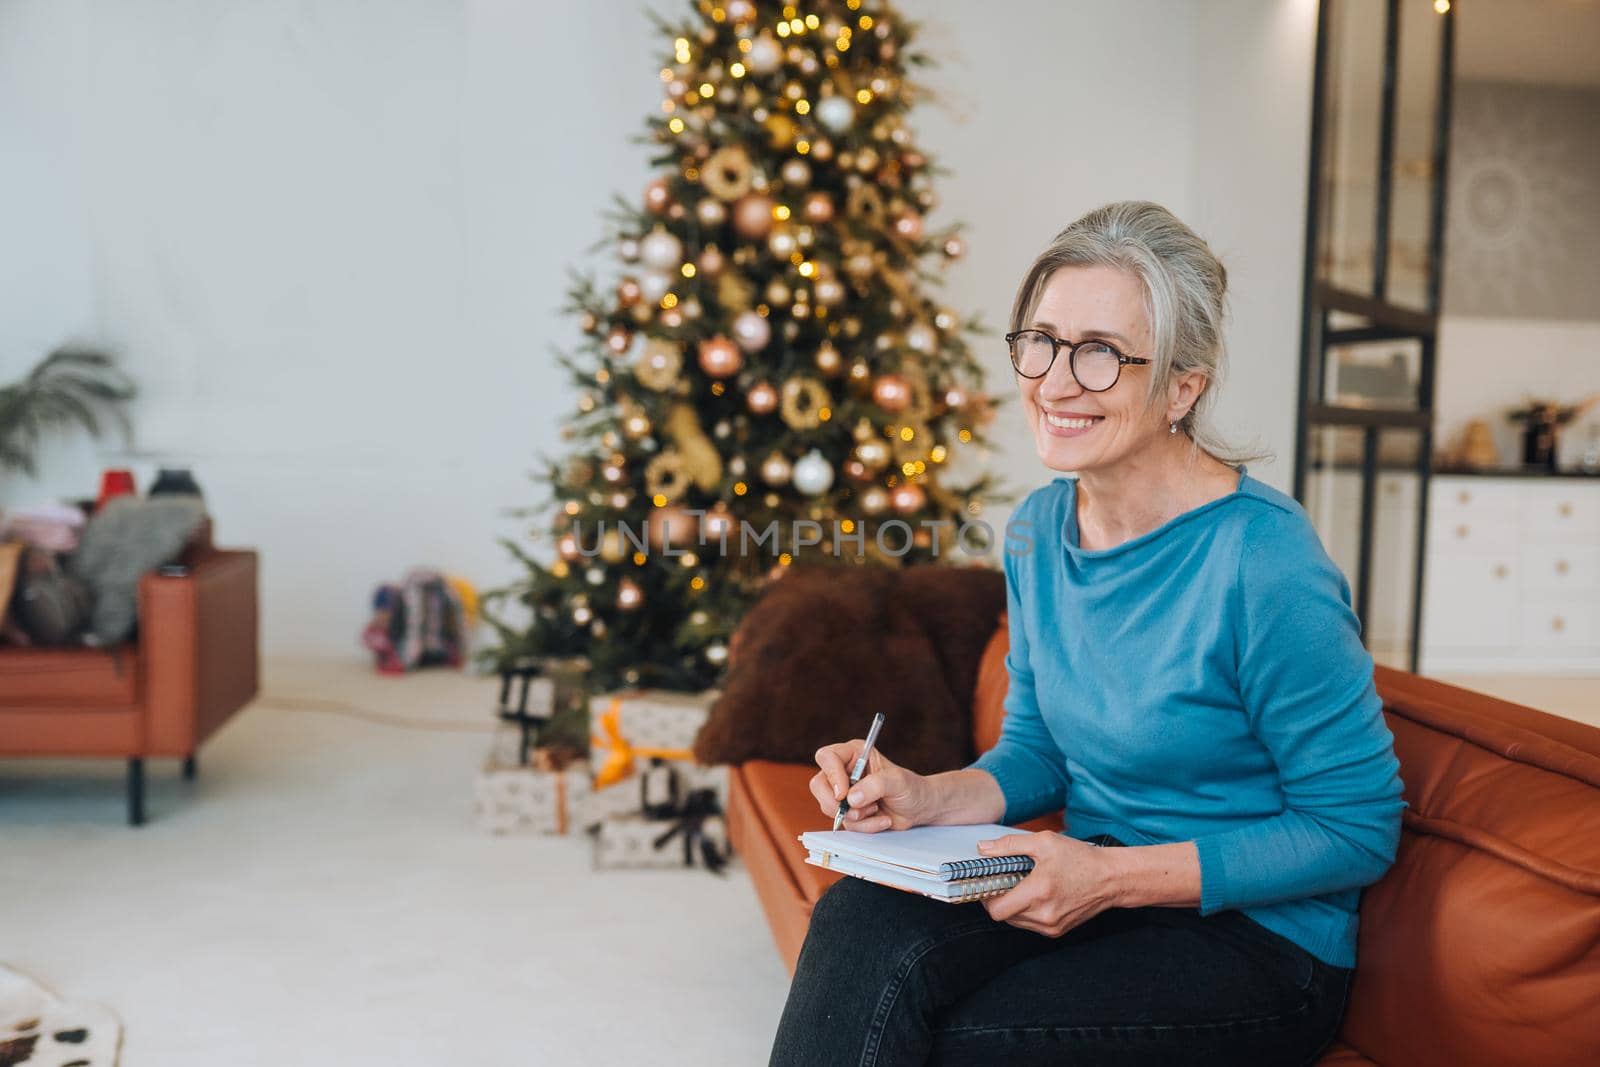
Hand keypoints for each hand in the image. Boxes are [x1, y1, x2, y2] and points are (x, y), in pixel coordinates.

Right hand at [810, 740, 930, 831]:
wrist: (920, 808)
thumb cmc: (911, 788)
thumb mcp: (897, 782)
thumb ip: (875, 785)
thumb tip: (851, 799)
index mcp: (854, 753)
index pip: (827, 757)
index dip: (831, 775)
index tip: (843, 794)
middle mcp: (844, 771)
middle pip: (819, 784)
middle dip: (835, 803)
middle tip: (856, 811)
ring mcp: (844, 793)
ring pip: (829, 807)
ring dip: (856, 816)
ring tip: (877, 810)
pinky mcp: (848, 811)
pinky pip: (844, 823)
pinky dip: (864, 826)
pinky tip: (881, 820)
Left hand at [977, 832, 1118, 936]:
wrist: (1110, 878)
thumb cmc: (1079, 858)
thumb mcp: (1044, 842)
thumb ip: (1009, 845)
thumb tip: (983, 849)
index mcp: (1038, 892)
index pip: (997, 910)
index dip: (987, 897)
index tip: (989, 883)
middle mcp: (1044, 915)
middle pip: (1004, 916)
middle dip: (1000, 899)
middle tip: (1006, 880)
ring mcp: (1051, 926)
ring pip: (1016, 922)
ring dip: (1013, 906)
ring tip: (1023, 886)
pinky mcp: (1057, 931)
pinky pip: (1030, 925)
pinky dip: (1027, 912)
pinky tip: (1036, 895)